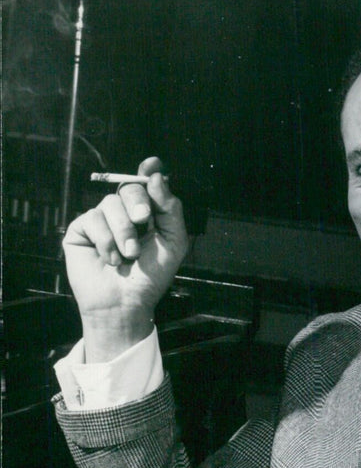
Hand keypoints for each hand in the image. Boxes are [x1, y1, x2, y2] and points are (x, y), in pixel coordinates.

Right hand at [62, 156, 188, 360]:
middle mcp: (125, 213)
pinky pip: (92, 219)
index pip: (147, 184)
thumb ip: (170, 210)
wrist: (126, 303)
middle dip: (137, 203)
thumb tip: (156, 175)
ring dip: (123, 232)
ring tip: (128, 256)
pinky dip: (105, 241)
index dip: (149, 171)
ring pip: (110, 204)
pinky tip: (110, 259)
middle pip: (129, 188)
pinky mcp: (81, 230)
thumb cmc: (150, 277)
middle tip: (142, 220)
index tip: (151, 165)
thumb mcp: (172, 243)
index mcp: (149, 214)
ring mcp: (102, 220)